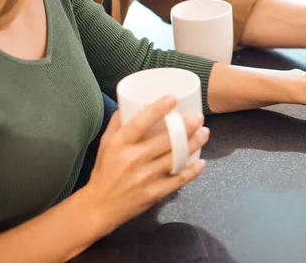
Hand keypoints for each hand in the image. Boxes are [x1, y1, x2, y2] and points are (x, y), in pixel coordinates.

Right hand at [82, 96, 208, 231]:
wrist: (100, 207)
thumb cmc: (104, 171)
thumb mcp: (105, 144)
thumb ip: (117, 124)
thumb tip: (128, 103)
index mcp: (119, 145)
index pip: (140, 123)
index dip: (158, 109)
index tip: (173, 98)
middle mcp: (132, 160)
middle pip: (165, 140)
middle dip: (186, 126)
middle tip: (199, 117)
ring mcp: (145, 178)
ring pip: (176, 158)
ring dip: (194, 144)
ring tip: (204, 133)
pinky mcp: (154, 193)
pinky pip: (178, 180)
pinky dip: (192, 171)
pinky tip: (201, 162)